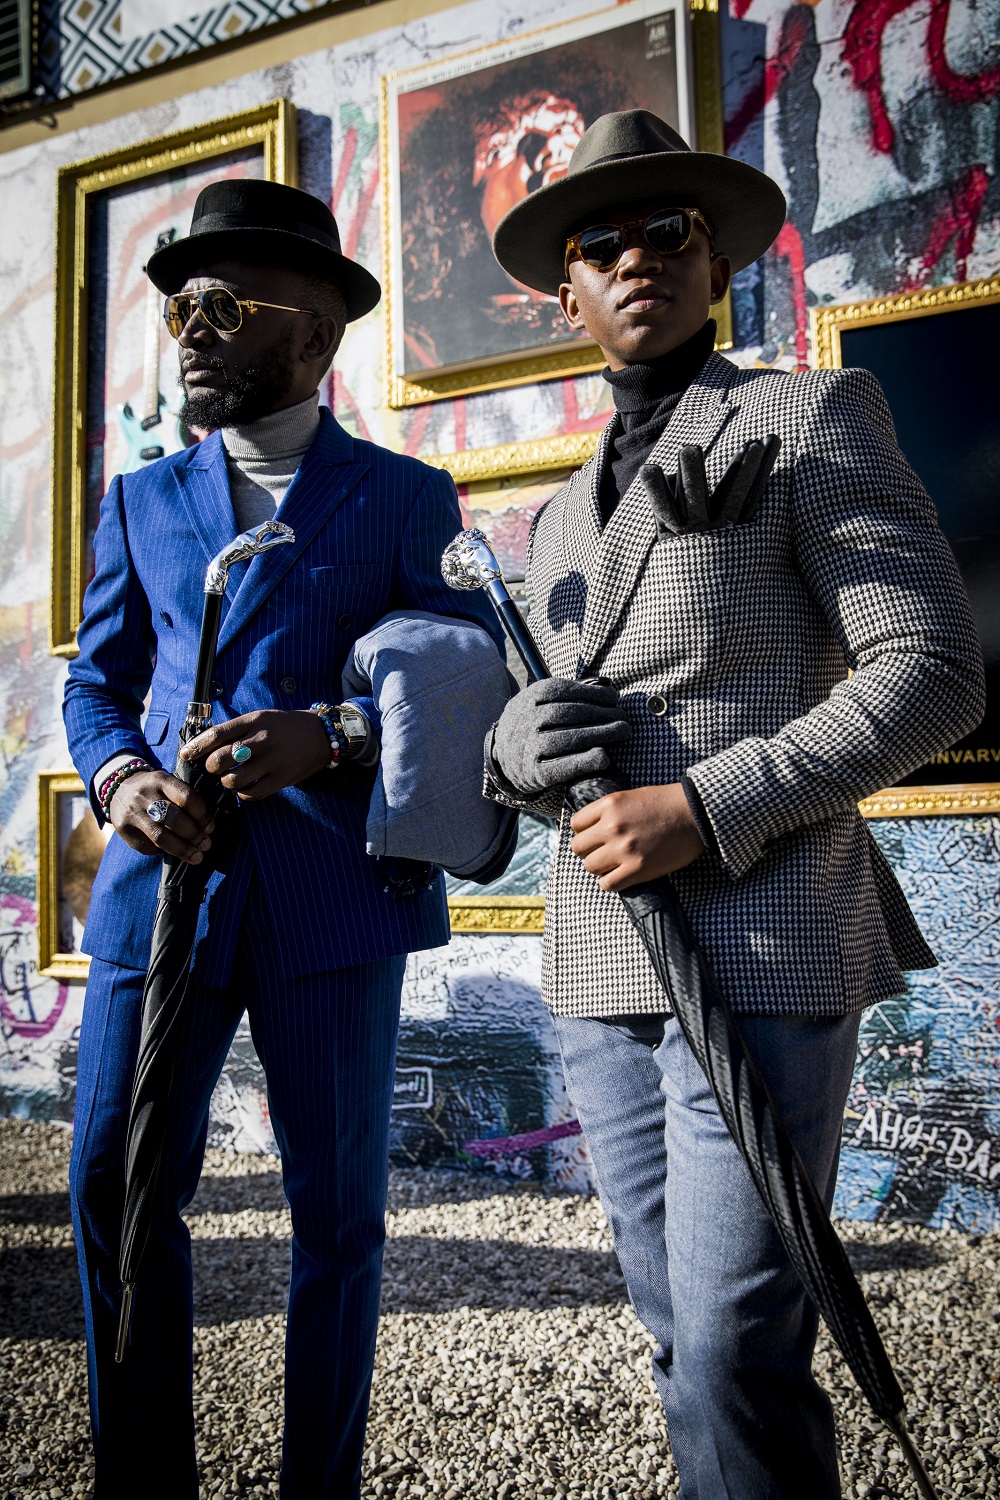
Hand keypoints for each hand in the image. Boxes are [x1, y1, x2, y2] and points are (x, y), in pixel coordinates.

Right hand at [109, 769, 213, 865]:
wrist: (118, 788)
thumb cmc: (154, 790)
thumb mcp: (167, 784)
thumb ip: (184, 800)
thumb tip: (206, 828)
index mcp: (161, 780)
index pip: (187, 797)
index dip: (202, 815)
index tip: (210, 828)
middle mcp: (145, 795)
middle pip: (174, 819)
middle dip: (193, 834)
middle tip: (206, 845)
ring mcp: (132, 812)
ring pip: (160, 836)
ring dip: (182, 849)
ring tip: (196, 857)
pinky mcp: (123, 828)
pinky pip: (146, 845)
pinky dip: (161, 851)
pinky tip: (172, 853)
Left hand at [179, 710, 330, 799]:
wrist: (321, 735)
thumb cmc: (284, 727)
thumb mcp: (261, 718)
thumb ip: (236, 729)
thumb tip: (204, 745)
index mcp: (254, 721)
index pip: (217, 734)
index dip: (196, 747)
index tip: (184, 754)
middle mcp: (262, 740)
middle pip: (221, 759)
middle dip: (210, 766)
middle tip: (213, 767)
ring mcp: (273, 761)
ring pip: (234, 780)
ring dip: (226, 782)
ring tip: (230, 778)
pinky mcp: (282, 778)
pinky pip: (252, 793)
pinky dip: (242, 794)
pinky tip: (245, 787)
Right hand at [491, 677, 631, 797]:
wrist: (504, 757)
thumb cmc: (535, 725)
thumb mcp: (542, 702)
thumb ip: (569, 694)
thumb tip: (608, 690)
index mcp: (529, 698)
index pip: (563, 691)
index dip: (593, 694)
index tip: (614, 698)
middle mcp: (527, 721)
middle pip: (568, 714)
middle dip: (601, 713)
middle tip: (625, 717)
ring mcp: (528, 747)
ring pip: (566, 739)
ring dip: (599, 733)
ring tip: (623, 731)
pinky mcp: (534, 773)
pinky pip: (561, 767)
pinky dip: (584, 762)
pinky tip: (604, 757)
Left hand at [569, 782, 704, 891]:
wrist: (696, 814)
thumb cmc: (666, 804)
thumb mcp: (631, 797)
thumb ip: (607, 811)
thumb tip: (589, 829)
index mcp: (609, 805)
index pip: (575, 824)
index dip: (583, 832)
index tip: (594, 836)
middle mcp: (612, 826)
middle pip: (578, 848)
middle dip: (589, 850)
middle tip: (603, 851)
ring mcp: (624, 849)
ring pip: (590, 867)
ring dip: (599, 867)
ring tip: (614, 863)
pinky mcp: (637, 869)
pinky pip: (607, 884)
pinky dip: (611, 882)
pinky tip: (621, 875)